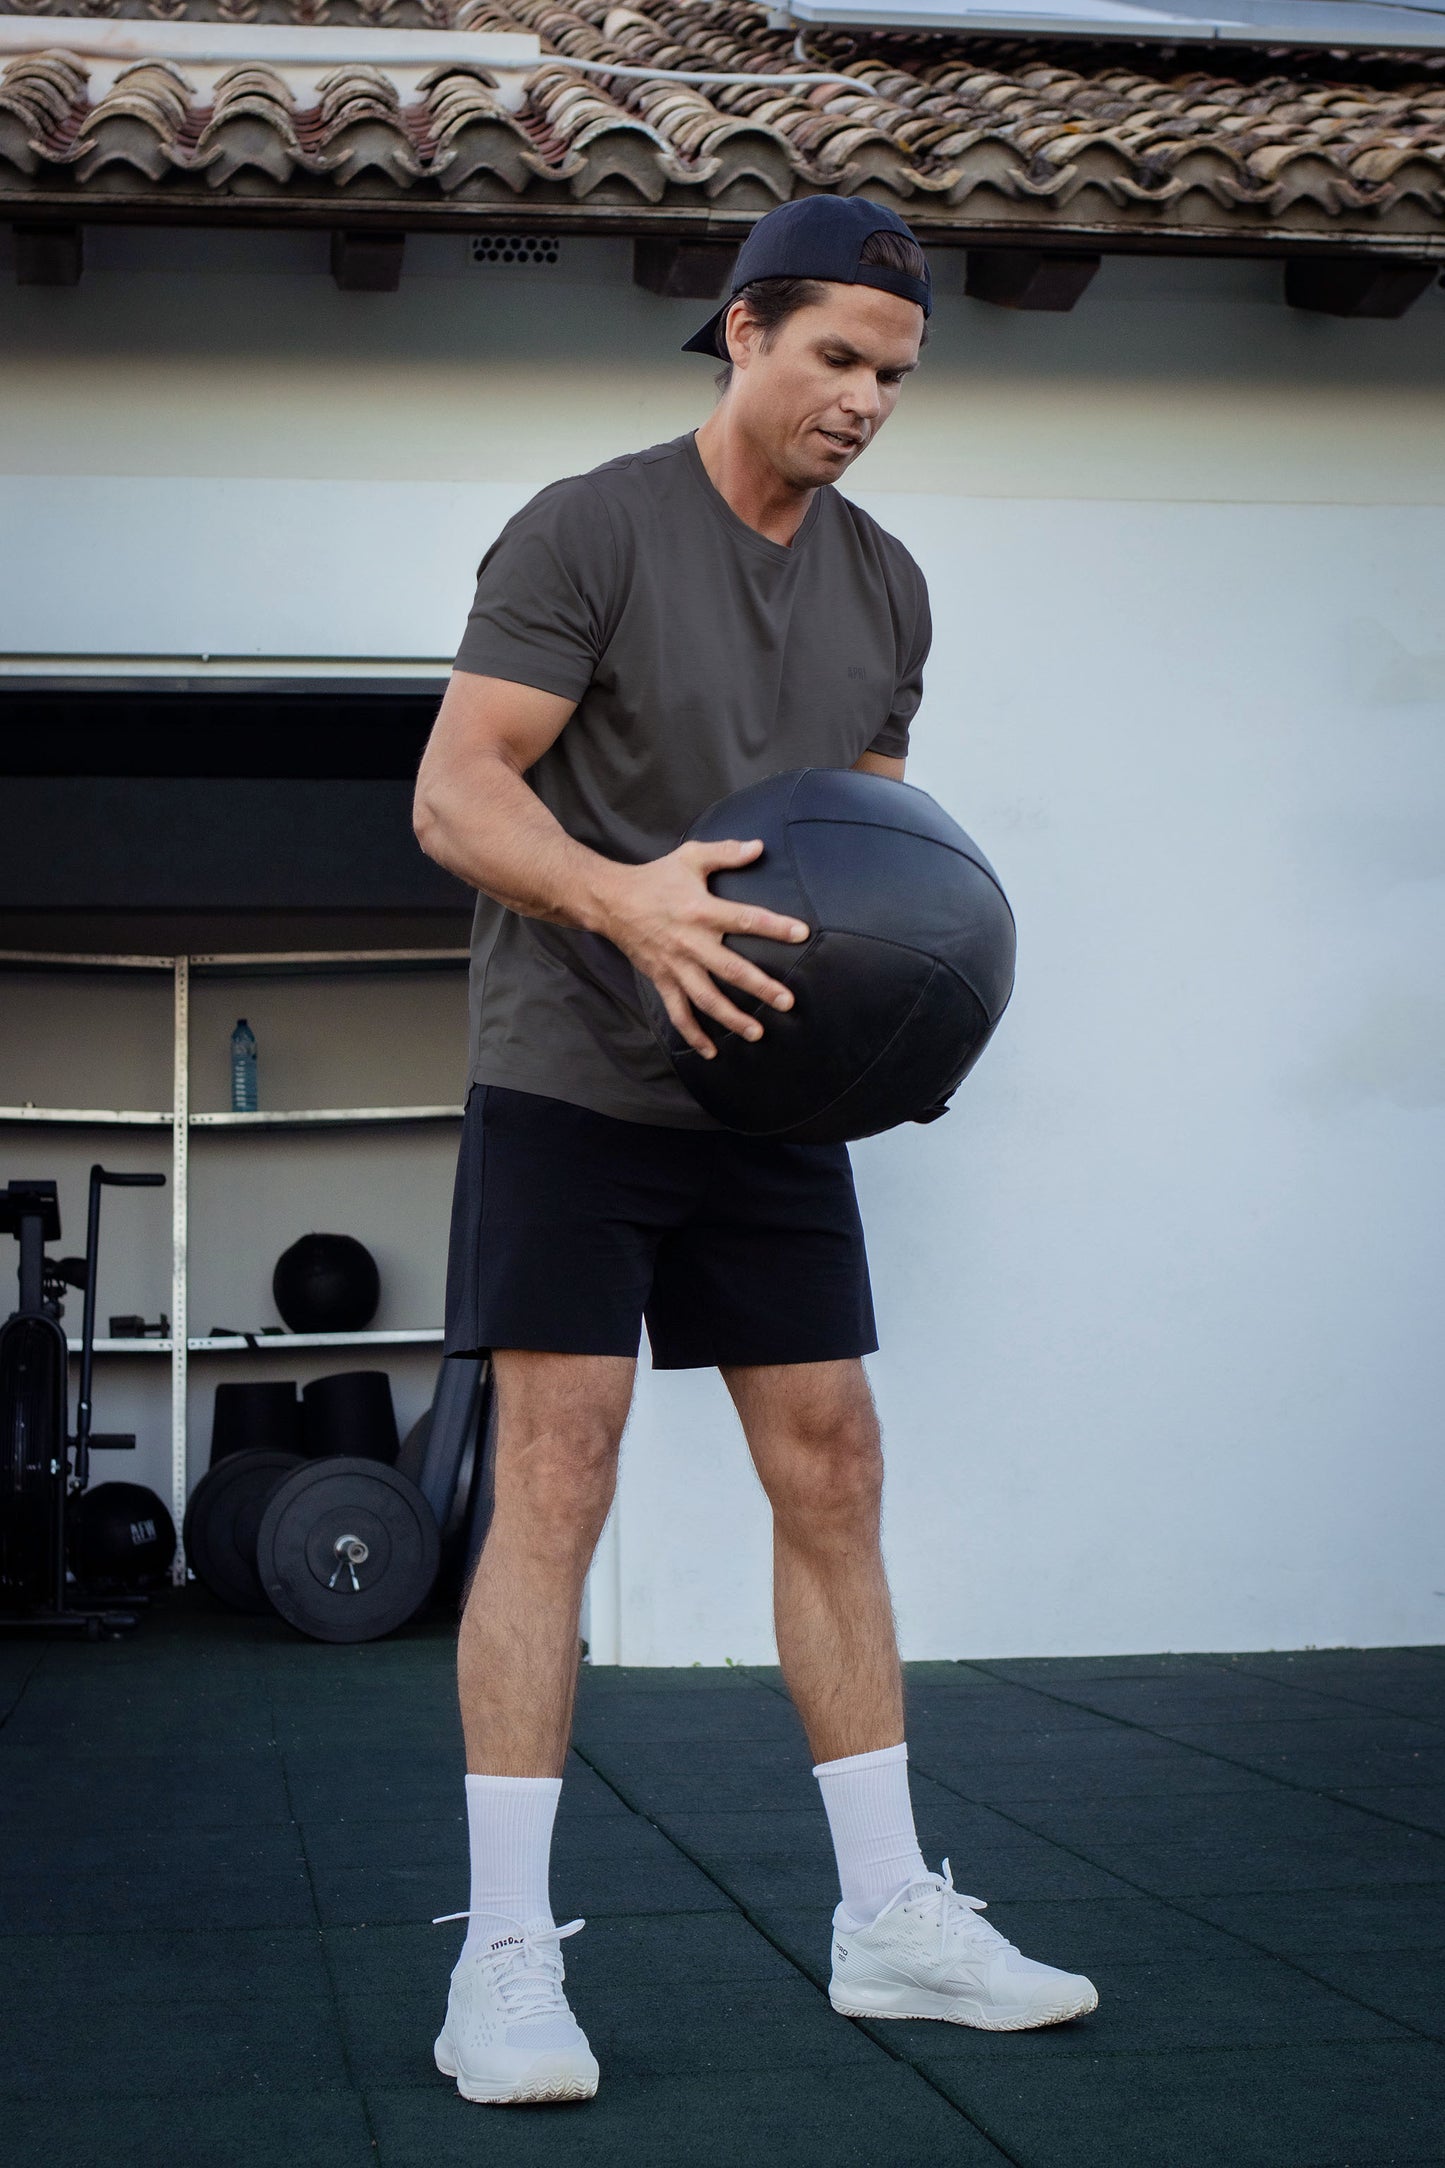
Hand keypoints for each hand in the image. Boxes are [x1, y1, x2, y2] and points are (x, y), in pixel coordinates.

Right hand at [599, 838, 808, 1057]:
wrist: (610, 901)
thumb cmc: (655, 878)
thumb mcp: (690, 857)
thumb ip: (726, 852)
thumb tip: (760, 847)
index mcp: (701, 910)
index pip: (745, 918)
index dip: (774, 927)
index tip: (801, 934)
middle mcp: (690, 942)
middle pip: (730, 969)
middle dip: (760, 987)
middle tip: (787, 1002)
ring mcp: (675, 965)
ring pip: (706, 998)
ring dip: (731, 1018)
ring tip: (757, 1033)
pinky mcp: (661, 979)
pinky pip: (678, 1011)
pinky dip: (692, 1034)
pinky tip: (711, 1051)